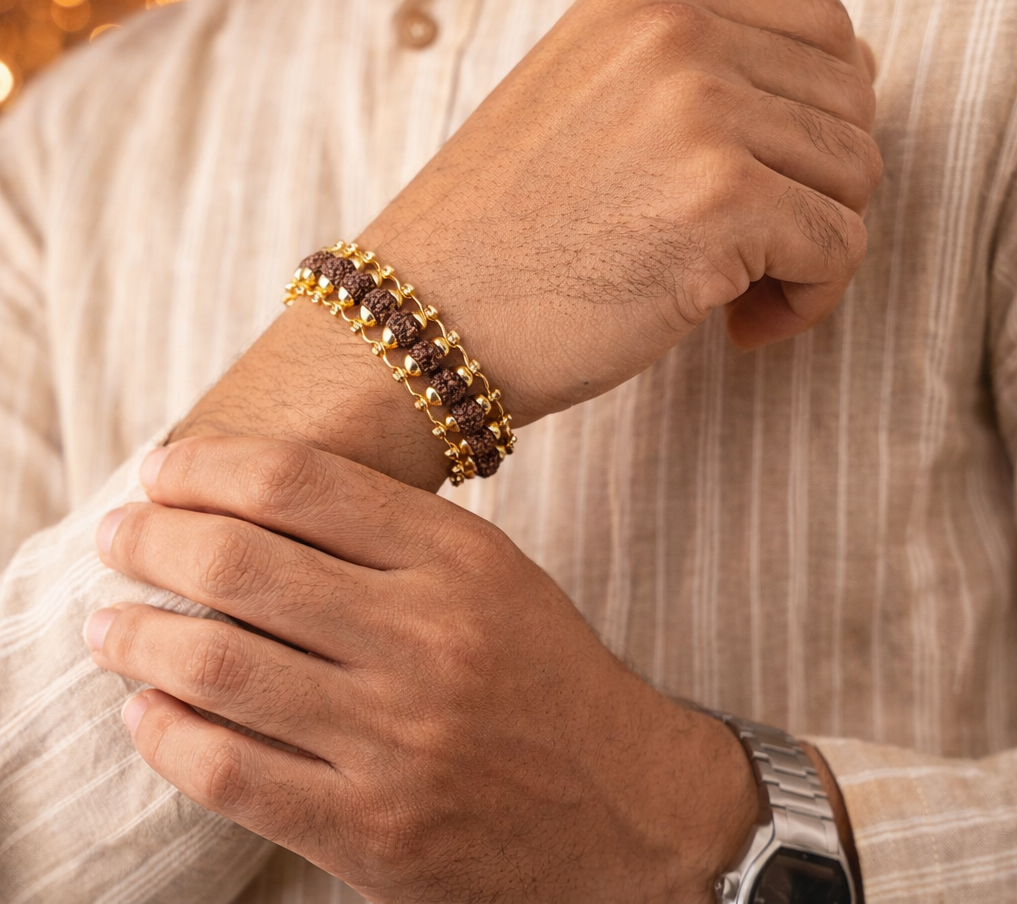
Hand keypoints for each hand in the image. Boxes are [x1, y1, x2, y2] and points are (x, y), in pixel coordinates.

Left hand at [86, 436, 758, 903]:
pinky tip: (151, 710)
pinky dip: (166, 734)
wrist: (624, 802)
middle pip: (241, 563)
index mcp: (458, 560)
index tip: (163, 472)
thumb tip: (247, 504)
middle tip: (121, 537)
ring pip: (216, 667)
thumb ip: (385, 533)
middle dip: (152, 540)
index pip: (300, 483)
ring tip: (110, 624)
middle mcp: (426, 640)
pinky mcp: (371, 831)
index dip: (208, 467)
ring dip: (137, 637)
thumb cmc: (544, 672)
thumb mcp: (488, 572)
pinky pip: (229, 772)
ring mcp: (396, 741)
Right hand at [358, 0, 881, 419]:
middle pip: (850, 105)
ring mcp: (699, 111)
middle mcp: (677, 30)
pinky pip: (838, 248)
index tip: (764, 194)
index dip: (817, 124)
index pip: (824, 32)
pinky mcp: (718, 203)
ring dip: (811, 250)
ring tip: (734, 296)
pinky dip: (808, 300)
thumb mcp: (591, 107)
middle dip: (817, 191)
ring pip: (855, 177)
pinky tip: (737, 330)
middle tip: (748, 256)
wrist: (418, 323)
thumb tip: (845, 90)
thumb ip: (700, 80)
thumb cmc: (503, 239)